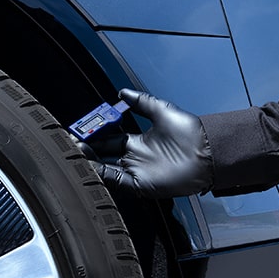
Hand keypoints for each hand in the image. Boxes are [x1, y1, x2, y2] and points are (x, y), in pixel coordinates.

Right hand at [85, 89, 213, 197]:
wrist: (207, 151)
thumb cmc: (189, 132)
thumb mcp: (161, 111)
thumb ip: (141, 102)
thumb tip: (122, 93)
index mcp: (138, 142)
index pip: (109, 140)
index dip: (95, 136)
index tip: (81, 131)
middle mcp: (135, 158)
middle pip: (104, 156)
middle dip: (88, 151)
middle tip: (71, 144)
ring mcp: (137, 172)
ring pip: (106, 170)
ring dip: (91, 163)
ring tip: (75, 154)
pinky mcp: (141, 184)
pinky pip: (117, 182)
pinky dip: (103, 176)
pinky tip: (91, 167)